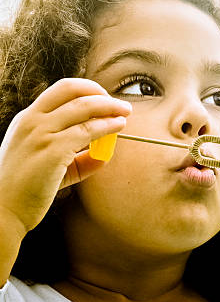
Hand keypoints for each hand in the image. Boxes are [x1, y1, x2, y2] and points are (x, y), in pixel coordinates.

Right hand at [0, 78, 131, 232]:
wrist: (1, 212)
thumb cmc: (25, 189)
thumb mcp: (49, 163)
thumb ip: (77, 156)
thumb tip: (105, 153)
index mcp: (27, 118)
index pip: (61, 90)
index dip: (87, 89)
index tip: (105, 99)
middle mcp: (32, 120)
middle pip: (73, 90)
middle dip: (101, 93)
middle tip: (120, 105)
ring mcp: (40, 134)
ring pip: (84, 107)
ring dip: (110, 107)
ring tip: (125, 112)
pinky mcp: (52, 150)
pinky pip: (88, 131)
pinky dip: (107, 125)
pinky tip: (118, 126)